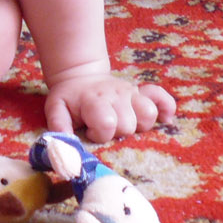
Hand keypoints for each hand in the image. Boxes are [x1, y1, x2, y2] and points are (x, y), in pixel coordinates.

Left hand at [45, 71, 175, 142]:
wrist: (81, 76)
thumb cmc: (69, 98)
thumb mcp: (56, 108)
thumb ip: (59, 126)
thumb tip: (65, 147)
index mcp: (95, 100)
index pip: (107, 123)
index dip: (99, 134)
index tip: (89, 132)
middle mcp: (117, 95)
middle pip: (129, 124)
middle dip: (117, 133)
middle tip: (103, 128)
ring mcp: (132, 93)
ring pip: (148, 114)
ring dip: (138, 126)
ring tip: (124, 126)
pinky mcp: (142, 92)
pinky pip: (162, 98)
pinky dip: (166, 109)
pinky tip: (164, 120)